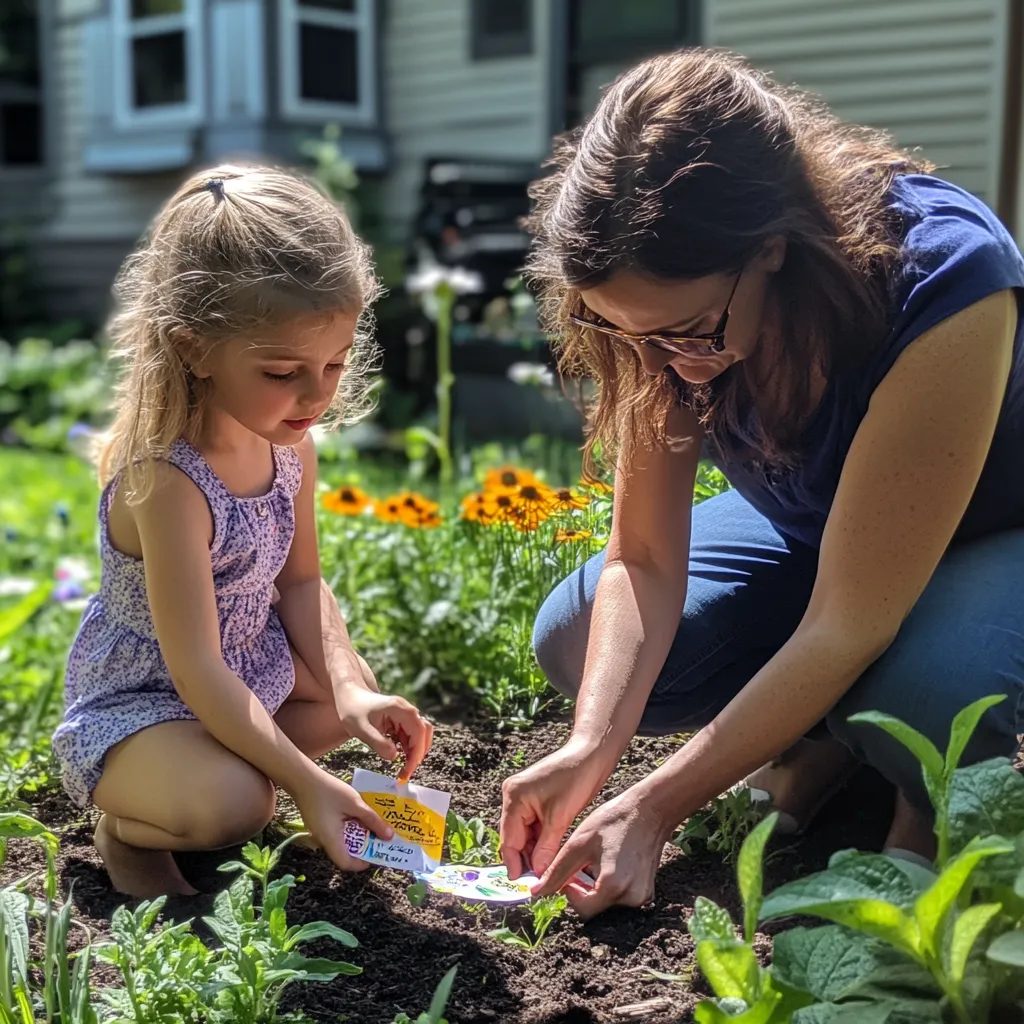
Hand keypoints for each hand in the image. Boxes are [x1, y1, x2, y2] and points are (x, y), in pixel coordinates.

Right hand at [294, 769, 394, 871]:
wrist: (303, 778)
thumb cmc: (329, 791)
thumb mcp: (355, 804)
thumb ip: (372, 820)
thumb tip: (389, 836)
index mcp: (331, 840)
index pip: (346, 864)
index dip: (362, 863)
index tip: (376, 853)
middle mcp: (323, 840)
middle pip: (345, 853)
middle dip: (363, 847)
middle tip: (379, 836)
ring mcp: (319, 832)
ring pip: (341, 841)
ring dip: (357, 835)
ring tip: (371, 824)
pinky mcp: (318, 824)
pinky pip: (336, 832)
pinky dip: (348, 828)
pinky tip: (356, 815)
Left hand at [336, 686, 433, 779]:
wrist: (348, 695)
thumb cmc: (352, 709)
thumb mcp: (361, 728)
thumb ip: (377, 742)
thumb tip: (395, 756)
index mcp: (400, 709)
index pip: (418, 732)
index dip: (416, 752)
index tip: (408, 769)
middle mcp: (407, 709)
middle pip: (424, 732)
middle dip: (418, 753)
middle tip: (406, 772)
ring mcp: (405, 714)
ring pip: (420, 734)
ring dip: (415, 751)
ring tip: (404, 767)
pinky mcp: (401, 719)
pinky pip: (411, 734)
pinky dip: (409, 747)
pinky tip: (399, 756)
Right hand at [500, 737, 614, 879]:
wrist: (591, 753)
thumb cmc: (576, 778)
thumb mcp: (560, 818)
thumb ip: (545, 847)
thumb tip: (537, 874)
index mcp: (514, 797)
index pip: (509, 840)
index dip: (515, 864)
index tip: (523, 886)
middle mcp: (514, 796)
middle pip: (515, 838)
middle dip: (527, 858)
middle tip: (540, 881)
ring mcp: (524, 796)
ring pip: (526, 833)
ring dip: (536, 850)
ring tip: (548, 869)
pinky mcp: (536, 798)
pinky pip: (534, 825)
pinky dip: (542, 839)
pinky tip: (552, 852)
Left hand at [531, 786, 674, 918]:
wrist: (650, 811)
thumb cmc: (614, 821)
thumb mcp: (580, 843)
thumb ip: (557, 871)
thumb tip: (536, 892)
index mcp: (613, 886)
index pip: (582, 910)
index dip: (570, 893)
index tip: (569, 873)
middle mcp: (631, 897)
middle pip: (595, 907)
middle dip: (582, 890)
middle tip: (582, 865)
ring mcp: (642, 896)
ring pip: (606, 903)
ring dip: (595, 888)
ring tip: (596, 862)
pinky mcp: (647, 892)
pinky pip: (620, 897)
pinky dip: (609, 886)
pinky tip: (610, 864)